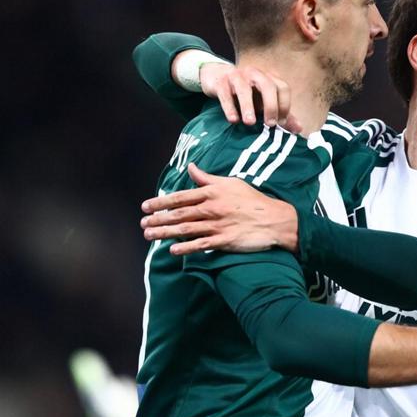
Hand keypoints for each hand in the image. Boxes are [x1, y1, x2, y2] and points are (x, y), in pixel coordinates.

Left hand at [141, 163, 299, 255]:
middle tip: (142, 224)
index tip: (146, 207)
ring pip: (185, 229)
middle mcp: (212, 208)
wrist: (274, 219)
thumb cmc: (252, 199)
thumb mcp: (230, 183)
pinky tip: (172, 250)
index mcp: (212, 192)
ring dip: (164, 233)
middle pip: (178, 214)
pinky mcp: (224, 240)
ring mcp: (218, 225)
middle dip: (157, 219)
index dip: (160, 202)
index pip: (180, 197)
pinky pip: (201, 244)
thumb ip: (207, 177)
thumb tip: (191, 167)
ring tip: (149, 236)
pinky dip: (186, 247)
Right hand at [199, 62, 302, 132]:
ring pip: (244, 89)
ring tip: (249, 123)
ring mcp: (237, 76)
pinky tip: (233, 120)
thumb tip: (299, 129)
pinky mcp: (220, 82)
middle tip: (270, 124)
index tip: (282, 123)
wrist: (218, 78)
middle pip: (267, 86)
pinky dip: (229, 107)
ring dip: (248, 106)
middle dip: (271, 105)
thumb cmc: (247, 94)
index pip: (282, 87)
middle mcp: (255, 74)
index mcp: (268, 78)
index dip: (285, 105)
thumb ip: (281, 114)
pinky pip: (225, 94)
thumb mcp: (264, 103)